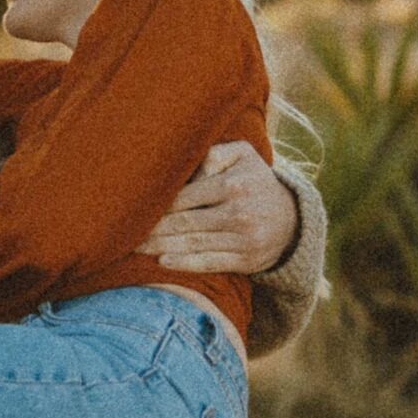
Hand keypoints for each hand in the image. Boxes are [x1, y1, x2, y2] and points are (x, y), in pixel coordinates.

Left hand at [148, 142, 298, 276]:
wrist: (293, 219)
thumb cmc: (255, 181)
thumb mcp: (243, 156)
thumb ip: (215, 154)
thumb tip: (191, 171)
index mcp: (234, 184)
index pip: (186, 196)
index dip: (158, 205)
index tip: (134, 208)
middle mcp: (239, 212)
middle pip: (185, 222)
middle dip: (153, 229)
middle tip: (125, 233)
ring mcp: (244, 239)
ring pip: (194, 243)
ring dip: (161, 247)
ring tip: (135, 248)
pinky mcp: (247, 260)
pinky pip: (210, 262)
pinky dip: (185, 264)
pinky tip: (163, 262)